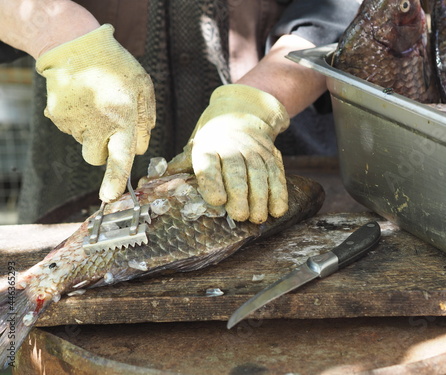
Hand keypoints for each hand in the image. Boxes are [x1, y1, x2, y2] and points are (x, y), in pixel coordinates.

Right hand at [36, 24, 155, 201]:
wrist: (75, 46)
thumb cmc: (116, 67)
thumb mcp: (143, 88)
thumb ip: (145, 121)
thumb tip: (139, 149)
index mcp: (121, 119)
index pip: (120, 159)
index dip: (114, 181)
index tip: (109, 197)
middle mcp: (96, 125)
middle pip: (96, 158)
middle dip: (103, 151)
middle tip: (108, 126)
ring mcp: (73, 122)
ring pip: (84, 143)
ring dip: (92, 133)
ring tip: (95, 104)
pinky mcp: (58, 117)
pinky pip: (71, 130)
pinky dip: (79, 121)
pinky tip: (83, 100)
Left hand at [167, 84, 289, 223]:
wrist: (242, 112)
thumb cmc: (212, 140)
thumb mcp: (193, 149)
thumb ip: (176, 169)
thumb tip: (142, 185)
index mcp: (208, 146)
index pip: (209, 163)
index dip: (213, 182)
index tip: (217, 201)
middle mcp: (231, 145)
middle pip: (236, 169)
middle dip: (239, 193)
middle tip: (239, 216)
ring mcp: (253, 149)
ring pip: (259, 172)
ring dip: (260, 197)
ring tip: (257, 218)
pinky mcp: (271, 154)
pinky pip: (276, 174)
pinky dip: (278, 193)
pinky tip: (277, 210)